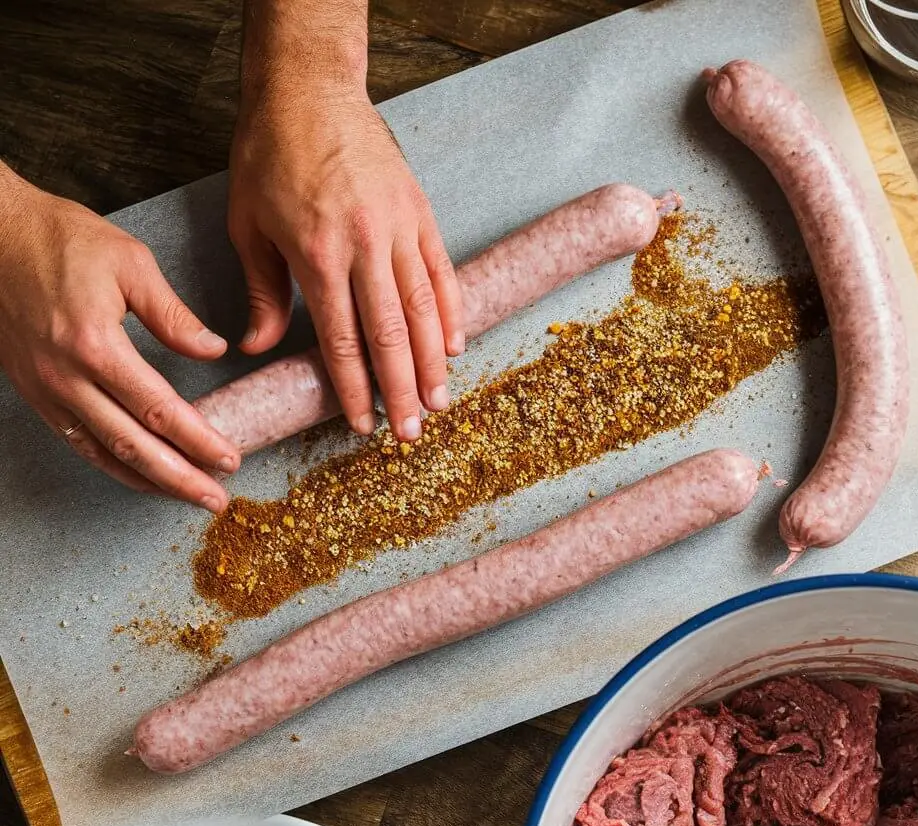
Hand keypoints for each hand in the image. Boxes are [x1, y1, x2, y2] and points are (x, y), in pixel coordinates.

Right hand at [0, 171, 239, 509]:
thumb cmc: (60, 239)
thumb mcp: (130, 263)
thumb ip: (174, 315)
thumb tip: (212, 350)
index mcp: (95, 345)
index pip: (160, 410)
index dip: (198, 441)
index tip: (229, 459)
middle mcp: (67, 377)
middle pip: (134, 446)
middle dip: (180, 479)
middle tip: (216, 499)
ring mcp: (46, 389)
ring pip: (104, 453)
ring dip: (149, 481)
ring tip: (187, 496)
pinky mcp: (34, 391)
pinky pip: (78, 441)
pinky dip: (113, 465)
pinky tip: (140, 475)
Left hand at [228, 79, 463, 441]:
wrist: (308, 89)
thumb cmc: (270, 155)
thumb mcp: (248, 224)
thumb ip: (260, 291)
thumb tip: (257, 348)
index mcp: (318, 255)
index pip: (343, 340)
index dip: (354, 388)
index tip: (362, 423)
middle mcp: (366, 247)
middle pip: (390, 335)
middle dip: (402, 390)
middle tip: (410, 433)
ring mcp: (400, 229)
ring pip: (424, 309)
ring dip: (434, 362)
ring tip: (440, 404)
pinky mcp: (421, 213)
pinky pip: (442, 272)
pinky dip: (452, 311)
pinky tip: (457, 346)